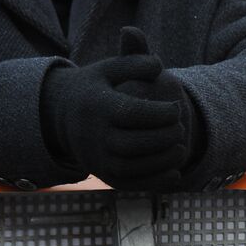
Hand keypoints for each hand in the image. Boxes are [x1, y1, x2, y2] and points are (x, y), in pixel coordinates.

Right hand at [41, 27, 193, 190]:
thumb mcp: (110, 68)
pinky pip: (128, 184)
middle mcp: (92, 135)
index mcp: (97, 106)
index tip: (178, 107)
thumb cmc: (98, 86)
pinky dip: (153, 182)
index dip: (160, 112)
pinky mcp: (102, 174)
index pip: (130, 113)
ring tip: (181, 147)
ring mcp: (95, 158)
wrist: (63, 114)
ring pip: (129, 167)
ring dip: (161, 161)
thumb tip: (158, 65)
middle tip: (181, 128)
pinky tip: (175, 174)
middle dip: (162, 138)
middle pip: (130, 144)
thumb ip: (135, 61)